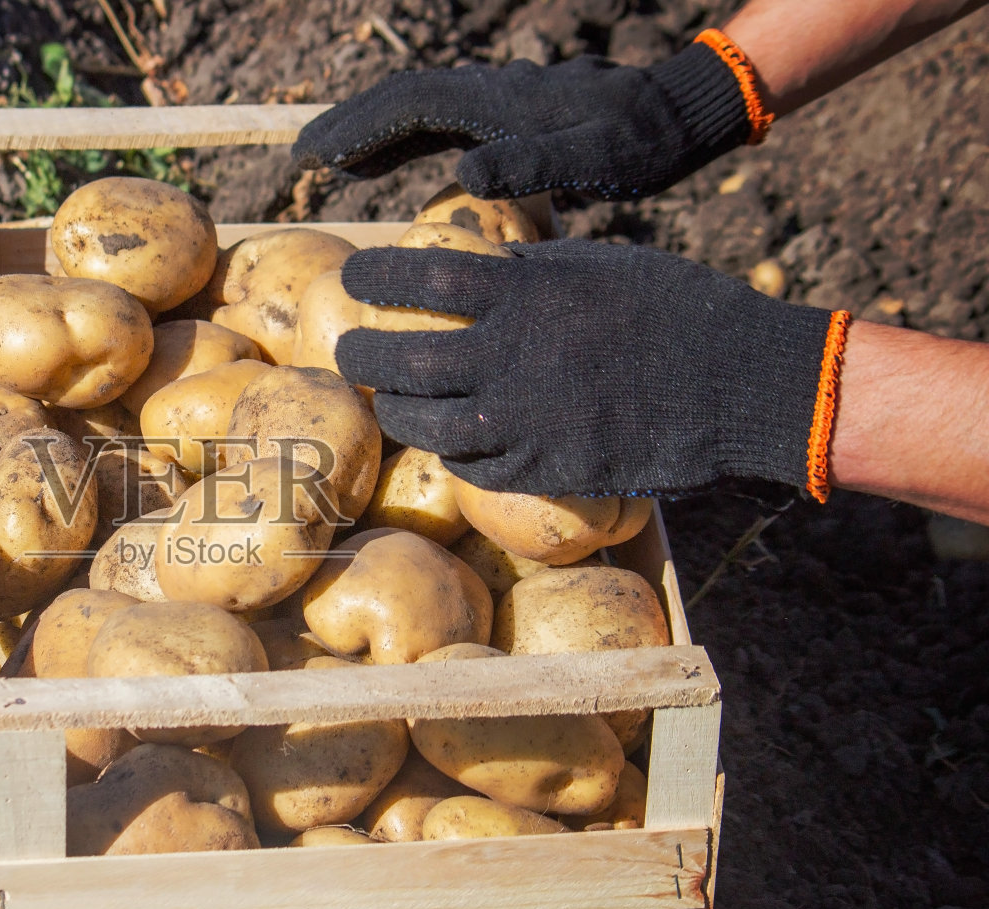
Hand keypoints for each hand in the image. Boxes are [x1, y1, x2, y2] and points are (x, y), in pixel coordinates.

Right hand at [293, 33, 769, 200]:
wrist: (681, 114)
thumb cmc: (642, 145)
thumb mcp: (597, 160)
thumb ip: (534, 164)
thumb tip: (465, 174)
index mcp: (498, 101)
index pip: (409, 107)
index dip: (356, 128)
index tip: (312, 155)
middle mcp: (489, 93)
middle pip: (402, 102)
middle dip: (350, 126)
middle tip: (302, 158)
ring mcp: (496, 103)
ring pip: (418, 112)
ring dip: (372, 135)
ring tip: (330, 165)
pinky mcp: (507, 118)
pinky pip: (440, 125)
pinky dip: (404, 143)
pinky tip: (386, 169)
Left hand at [334, 240, 845, 498]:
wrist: (736, 382)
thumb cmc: (676, 308)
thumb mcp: (599, 265)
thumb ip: (532, 270)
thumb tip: (481, 265)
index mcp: (526, 293)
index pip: (425, 278)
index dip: (377, 278)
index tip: (352, 278)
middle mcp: (512, 356)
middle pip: (404, 359)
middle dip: (362, 354)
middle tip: (348, 351)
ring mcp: (525, 419)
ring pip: (426, 424)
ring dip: (398, 412)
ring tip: (389, 401)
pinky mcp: (545, 468)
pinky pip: (474, 467)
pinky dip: (452, 453)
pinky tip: (451, 441)